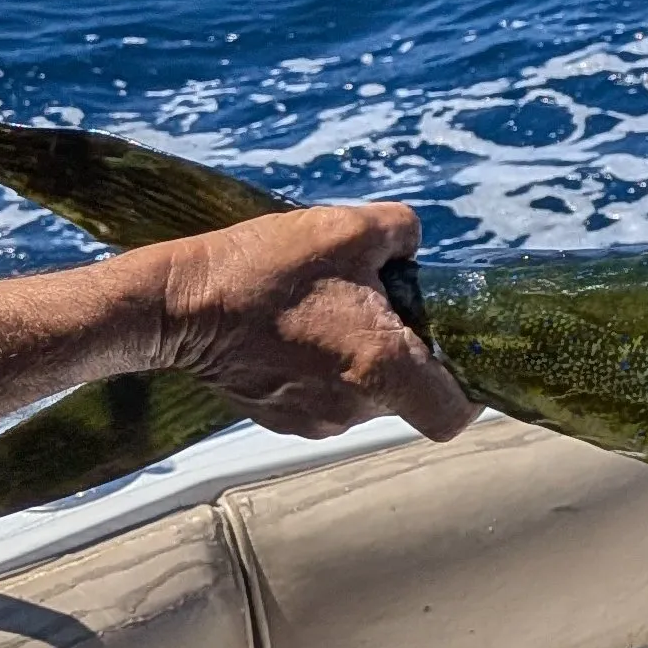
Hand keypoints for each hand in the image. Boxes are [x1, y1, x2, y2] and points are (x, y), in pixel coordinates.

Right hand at [146, 203, 473, 441]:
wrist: (176, 304)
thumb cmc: (264, 270)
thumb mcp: (349, 229)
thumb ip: (403, 233)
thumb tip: (413, 245)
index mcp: (381, 368)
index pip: (452, 416)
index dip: (471, 393)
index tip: (465, 359)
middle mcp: (352, 407)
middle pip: (409, 396)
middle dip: (410, 354)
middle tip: (389, 308)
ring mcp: (312, 418)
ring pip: (366, 395)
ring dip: (365, 359)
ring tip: (335, 312)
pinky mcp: (278, 417)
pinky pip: (326, 396)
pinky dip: (327, 368)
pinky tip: (302, 329)